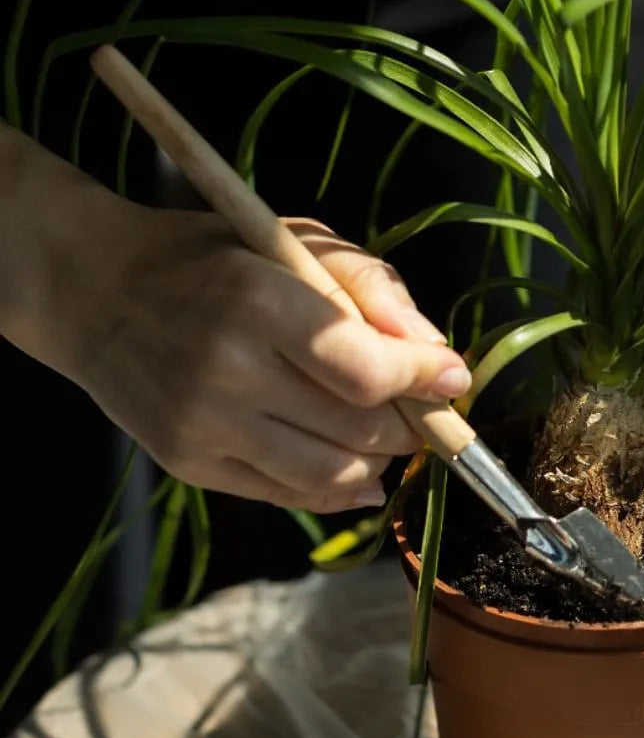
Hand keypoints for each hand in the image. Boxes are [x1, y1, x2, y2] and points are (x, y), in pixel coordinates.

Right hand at [59, 201, 468, 512]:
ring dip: (380, 460)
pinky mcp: (188, 464)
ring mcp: (202, 426)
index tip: (452, 376)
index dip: (424, 382)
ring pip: (333, 475)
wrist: (97, 291)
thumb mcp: (296, 241)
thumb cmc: (216, 259)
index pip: (367, 372)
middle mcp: (226, 372)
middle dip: (412, 425)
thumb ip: (372, 289)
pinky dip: (340, 489)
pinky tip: (357, 469)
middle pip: (359, 431)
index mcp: (257, 302)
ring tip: (385, 432)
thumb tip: (437, 359)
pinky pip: (289, 496)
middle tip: (422, 406)